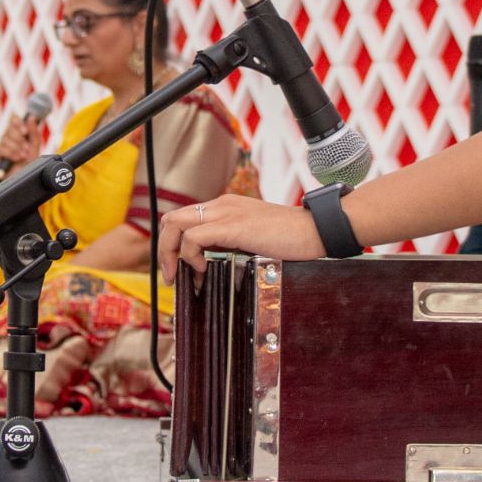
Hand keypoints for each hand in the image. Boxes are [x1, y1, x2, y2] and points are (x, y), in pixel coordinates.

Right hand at [0, 117, 45, 171]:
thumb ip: (34, 132)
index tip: (25, 132)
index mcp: (18, 133)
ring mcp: (0, 145)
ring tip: (23, 156)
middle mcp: (7, 137)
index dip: (18, 122)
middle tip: (27, 150)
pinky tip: (16, 159)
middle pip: (9, 128)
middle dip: (20, 140)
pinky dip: (9, 153)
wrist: (23, 180)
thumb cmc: (28, 165)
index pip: (13, 119)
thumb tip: (32, 117)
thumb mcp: (35, 148)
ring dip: (16, 148)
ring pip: (5, 138)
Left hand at [158, 195, 324, 281]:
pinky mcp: (232, 226)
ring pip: (175, 225)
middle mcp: (221, 205)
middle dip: (164, 249)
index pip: (183, 218)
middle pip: (172, 219)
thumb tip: (209, 263)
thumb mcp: (252, 239)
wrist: (316, 230)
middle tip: (171, 275)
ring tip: (182, 276)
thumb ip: (231, 243)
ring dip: (171, 253)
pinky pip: (194, 238)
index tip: (177, 269)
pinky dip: (190, 256)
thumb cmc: (291, 240)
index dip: (173, 244)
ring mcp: (225, 213)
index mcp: (225, 207)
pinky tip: (203, 270)